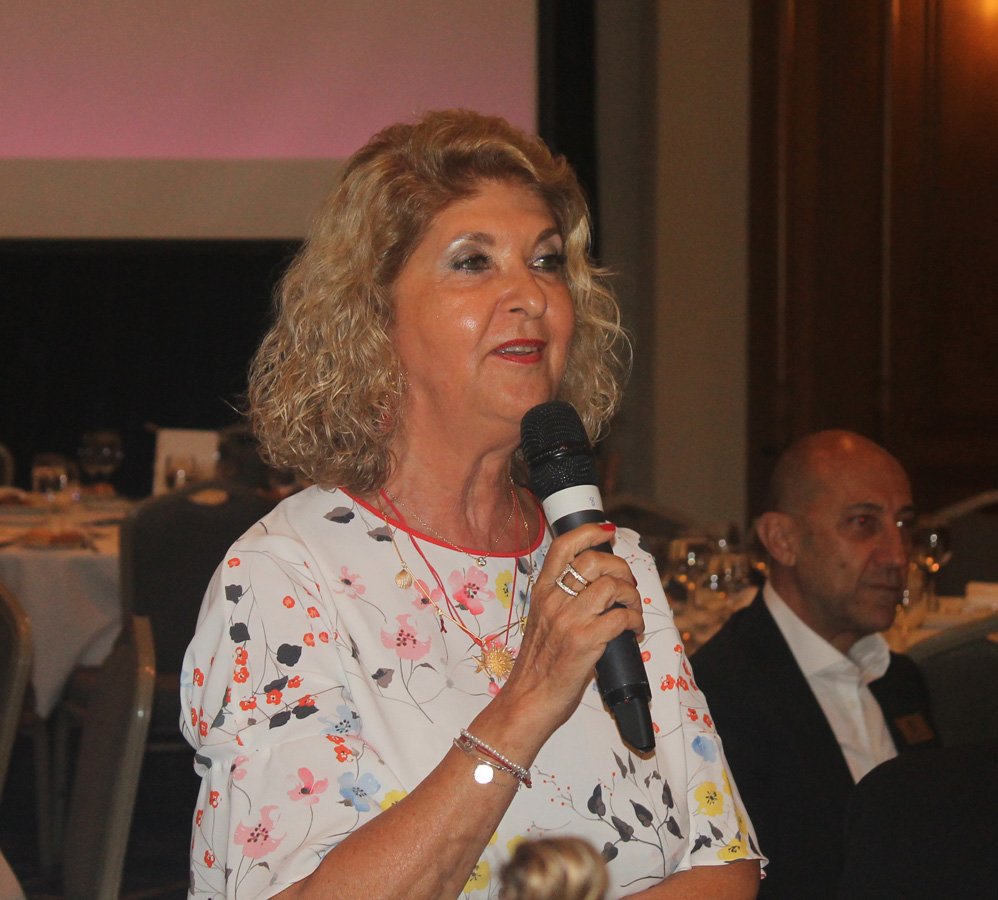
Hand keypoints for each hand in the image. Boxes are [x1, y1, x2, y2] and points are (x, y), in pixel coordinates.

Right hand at [501, 522, 644, 731]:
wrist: (528, 699)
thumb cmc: (538, 666)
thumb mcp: (542, 621)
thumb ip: (561, 602)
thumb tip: (596, 588)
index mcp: (541, 592)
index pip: (563, 547)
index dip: (589, 532)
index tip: (608, 531)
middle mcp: (554, 601)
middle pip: (594, 561)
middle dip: (620, 568)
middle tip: (626, 584)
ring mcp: (569, 620)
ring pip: (611, 585)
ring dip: (632, 595)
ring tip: (633, 609)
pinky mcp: (585, 641)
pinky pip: (621, 617)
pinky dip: (636, 621)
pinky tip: (635, 630)